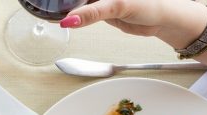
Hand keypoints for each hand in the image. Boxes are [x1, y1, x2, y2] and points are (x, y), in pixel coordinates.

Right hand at [59, 0, 206, 49]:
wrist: (162, 20)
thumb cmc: (150, 4)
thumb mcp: (118, 5)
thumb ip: (91, 12)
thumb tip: (68, 20)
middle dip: (63, 1)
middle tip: (44, 3)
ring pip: (77, 2)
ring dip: (65, 6)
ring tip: (49, 8)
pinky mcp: (100, 9)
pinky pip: (82, 11)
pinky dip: (72, 14)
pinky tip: (61, 17)